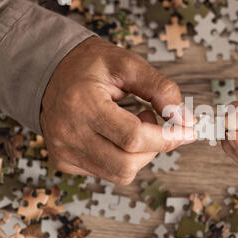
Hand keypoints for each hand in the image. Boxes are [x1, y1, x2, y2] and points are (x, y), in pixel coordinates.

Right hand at [40, 37, 193, 184]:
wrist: (51, 71)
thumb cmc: (91, 66)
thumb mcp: (129, 64)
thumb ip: (161, 89)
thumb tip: (186, 120)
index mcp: (82, 105)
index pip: (133, 137)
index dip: (168, 138)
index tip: (187, 130)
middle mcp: (68, 133)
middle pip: (127, 163)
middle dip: (155, 147)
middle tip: (154, 121)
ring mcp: (64, 151)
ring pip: (120, 173)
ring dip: (141, 154)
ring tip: (135, 125)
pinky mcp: (65, 161)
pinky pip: (108, 172)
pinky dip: (123, 157)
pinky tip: (117, 135)